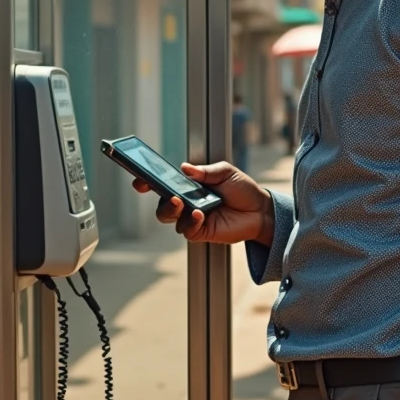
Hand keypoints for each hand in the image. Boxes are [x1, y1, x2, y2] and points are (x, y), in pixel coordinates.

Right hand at [132, 162, 272, 245]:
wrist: (259, 210)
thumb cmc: (242, 190)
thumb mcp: (225, 172)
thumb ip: (205, 171)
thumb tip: (185, 168)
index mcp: (189, 186)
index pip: (164, 183)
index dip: (148, 181)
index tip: (140, 179)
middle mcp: (186, 202)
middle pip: (161, 202)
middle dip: (158, 196)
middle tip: (162, 190)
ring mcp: (191, 218)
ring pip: (169, 217)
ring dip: (172, 209)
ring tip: (182, 202)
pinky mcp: (200, 231)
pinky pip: (186, 230)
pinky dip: (190, 222)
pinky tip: (199, 214)